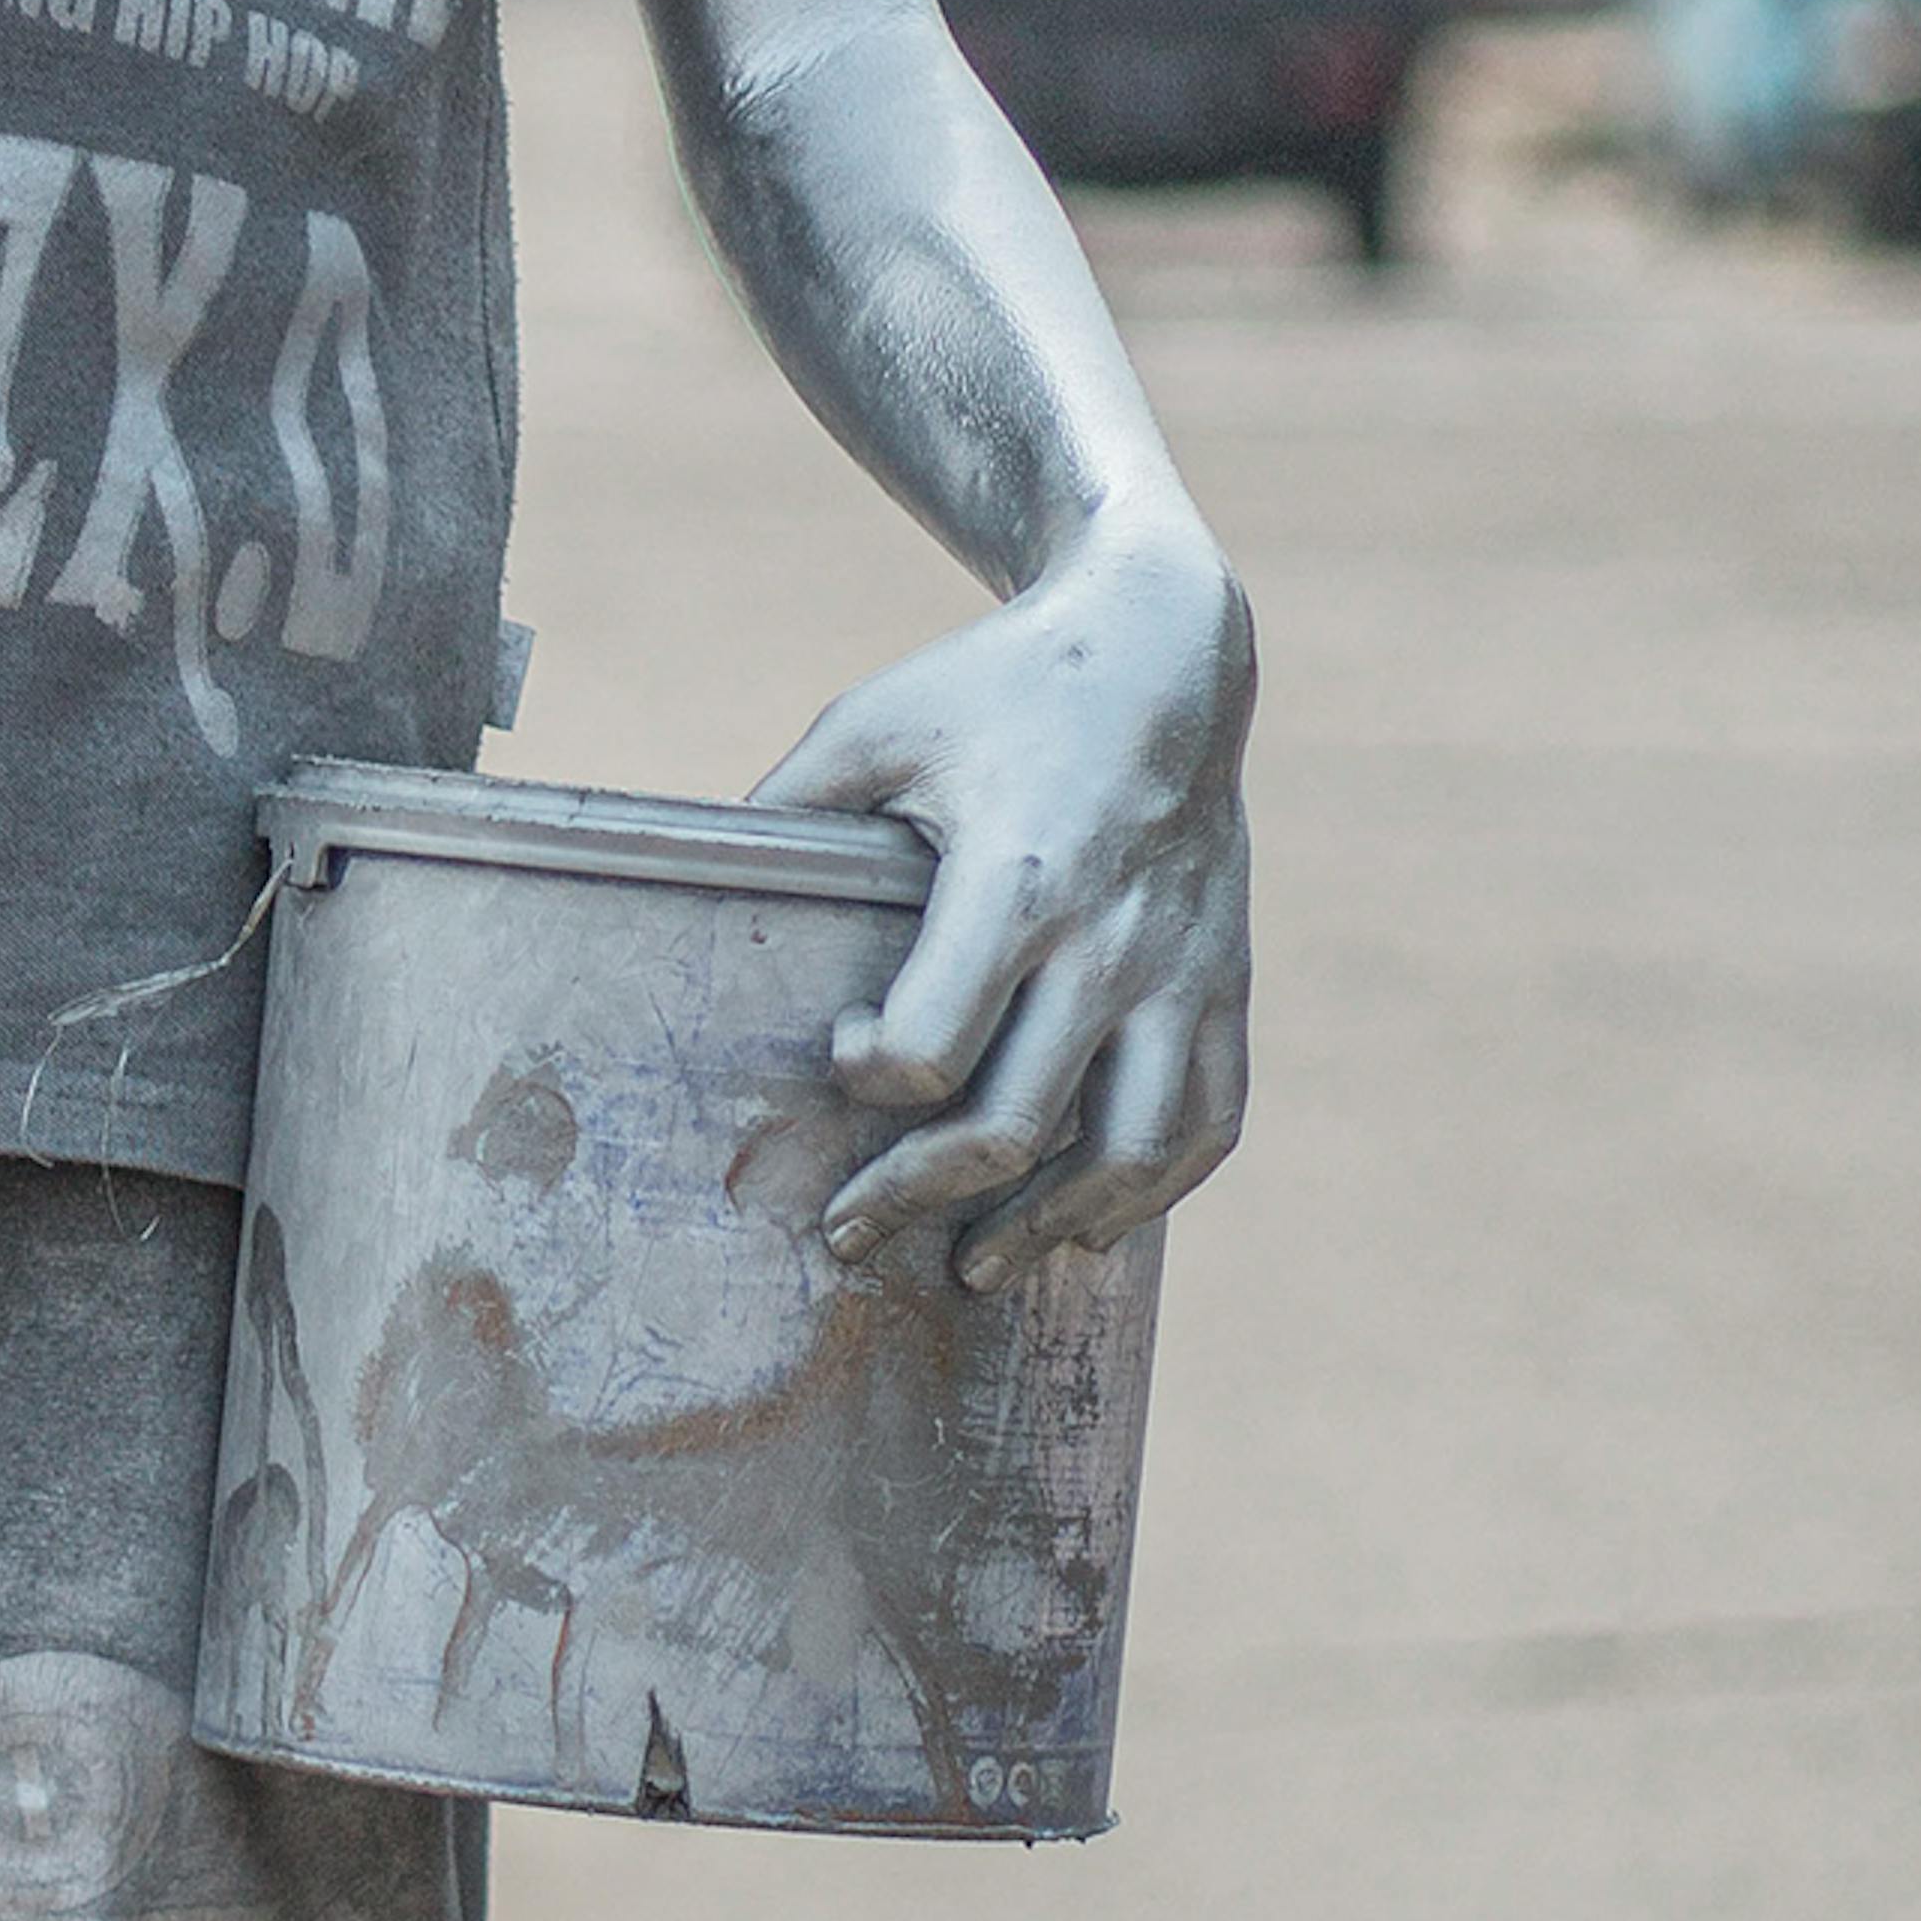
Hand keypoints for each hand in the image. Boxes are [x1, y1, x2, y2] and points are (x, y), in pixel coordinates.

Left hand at [748, 509, 1253, 1295]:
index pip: (937, 1046)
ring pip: (1131, 1152)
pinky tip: (1092, 1224)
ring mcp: (1181, 971)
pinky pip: (1208, 1118)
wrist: (1162, 651)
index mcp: (1018, 877)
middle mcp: (1110, 942)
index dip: (872, 1077)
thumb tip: (695, 876)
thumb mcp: (876, 722)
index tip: (843, 1056)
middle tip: (851, 1232)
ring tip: (976, 1268)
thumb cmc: (996, 688)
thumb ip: (789, 805)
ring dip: (1050, 1229)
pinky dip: (1153, 1191)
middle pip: (1018, 1125)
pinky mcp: (1225, 982)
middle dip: (920, 1195)